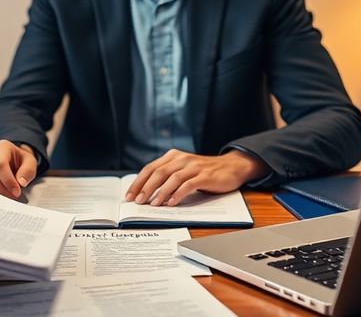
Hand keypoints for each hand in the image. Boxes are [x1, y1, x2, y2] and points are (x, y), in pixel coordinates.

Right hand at [0, 140, 37, 198]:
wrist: (12, 159)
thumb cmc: (21, 161)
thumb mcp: (31, 163)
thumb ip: (28, 171)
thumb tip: (20, 182)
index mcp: (2, 147)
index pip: (0, 165)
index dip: (8, 181)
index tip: (17, 192)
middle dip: (1, 189)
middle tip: (12, 196)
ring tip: (5, 196)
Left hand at [124, 149, 269, 206]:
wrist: (231, 167)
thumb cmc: (204, 172)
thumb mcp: (183, 170)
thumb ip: (167, 176)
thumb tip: (146, 194)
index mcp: (173, 156)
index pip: (150, 168)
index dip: (138, 182)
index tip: (129, 196)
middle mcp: (181, 159)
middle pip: (158, 172)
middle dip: (146, 188)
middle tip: (138, 202)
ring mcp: (194, 166)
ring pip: (172, 178)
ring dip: (160, 192)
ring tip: (153, 204)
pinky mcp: (205, 175)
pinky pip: (188, 184)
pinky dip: (178, 194)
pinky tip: (172, 203)